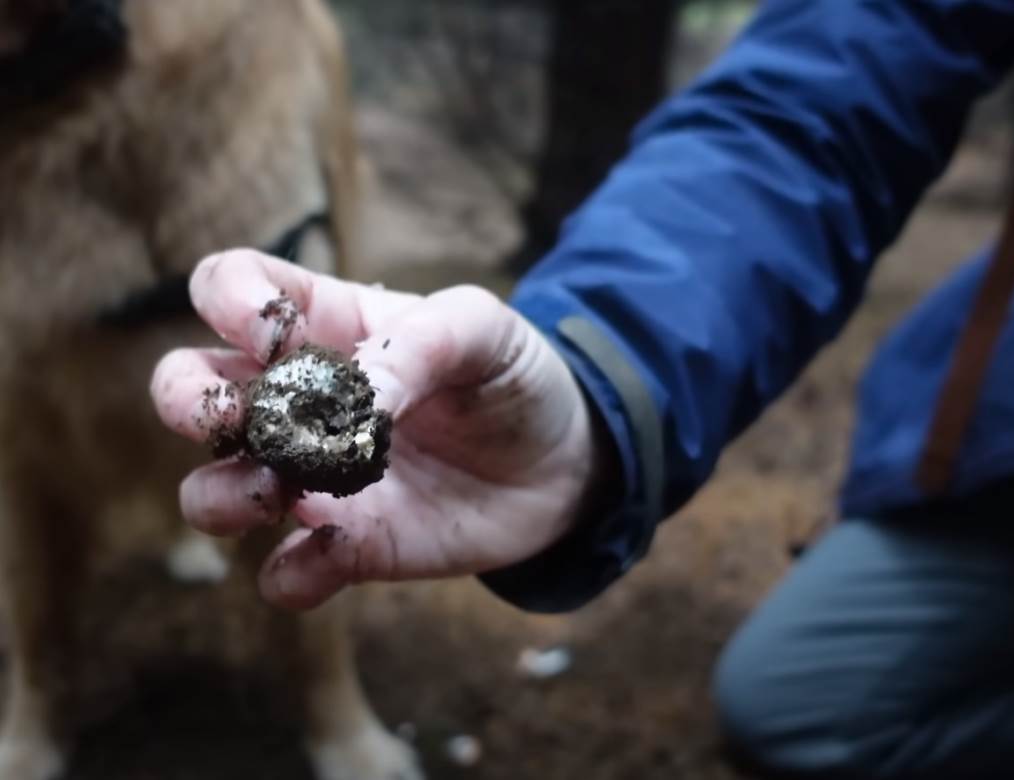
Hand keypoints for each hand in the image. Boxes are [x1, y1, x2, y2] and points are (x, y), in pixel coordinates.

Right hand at [151, 250, 601, 608]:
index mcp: (326, 326)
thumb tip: (357, 403)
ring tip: (285, 487)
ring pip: (211, 490)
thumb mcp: (482, 329)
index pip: (230, 287)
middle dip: (186, 400)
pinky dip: (292, 571)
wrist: (564, 460)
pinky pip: (284, 573)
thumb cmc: (513, 375)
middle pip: (186, 386)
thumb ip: (418, 344)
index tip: (277, 335)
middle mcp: (301, 402)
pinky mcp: (350, 546)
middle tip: (244, 419)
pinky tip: (339, 548)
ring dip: (222, 494)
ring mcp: (317, 478)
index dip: (230, 301)